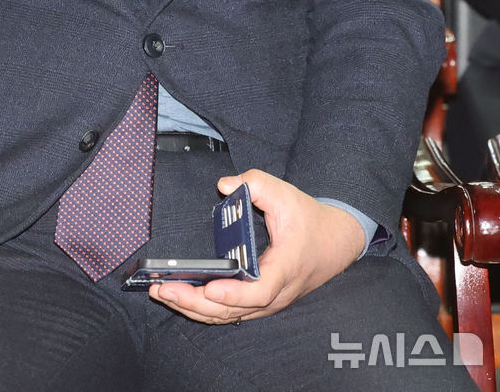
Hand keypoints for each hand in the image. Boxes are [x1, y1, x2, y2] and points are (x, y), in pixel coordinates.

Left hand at [150, 169, 366, 324]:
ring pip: (228, 316)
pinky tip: (182, 298)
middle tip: (163, 289)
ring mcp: (268, 302)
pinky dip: (205, 309)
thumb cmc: (309, 220)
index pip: (259, 291)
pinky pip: (230, 312)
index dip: (233, 294)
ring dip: (194, 309)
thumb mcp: (286, 194)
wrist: (335, 242)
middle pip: (234, 310)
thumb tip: (223, 185)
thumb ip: (256, 184)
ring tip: (163, 294)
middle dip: (195, 303)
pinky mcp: (260, 301)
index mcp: (284, 268)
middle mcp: (275, 293)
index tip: (209, 288)